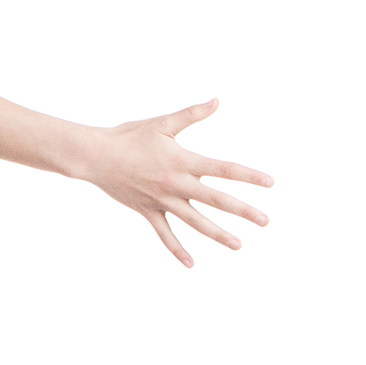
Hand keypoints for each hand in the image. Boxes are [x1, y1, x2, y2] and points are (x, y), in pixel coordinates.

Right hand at [84, 100, 273, 265]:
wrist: (95, 156)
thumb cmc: (128, 136)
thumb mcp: (162, 123)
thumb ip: (192, 114)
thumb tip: (218, 101)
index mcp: (183, 161)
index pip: (223, 169)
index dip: (248, 176)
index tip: (270, 183)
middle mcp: (176, 183)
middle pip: (216, 199)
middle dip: (243, 210)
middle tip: (265, 221)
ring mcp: (162, 200)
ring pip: (195, 221)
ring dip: (218, 234)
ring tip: (238, 245)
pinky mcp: (148, 211)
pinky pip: (165, 234)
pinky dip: (177, 249)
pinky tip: (191, 264)